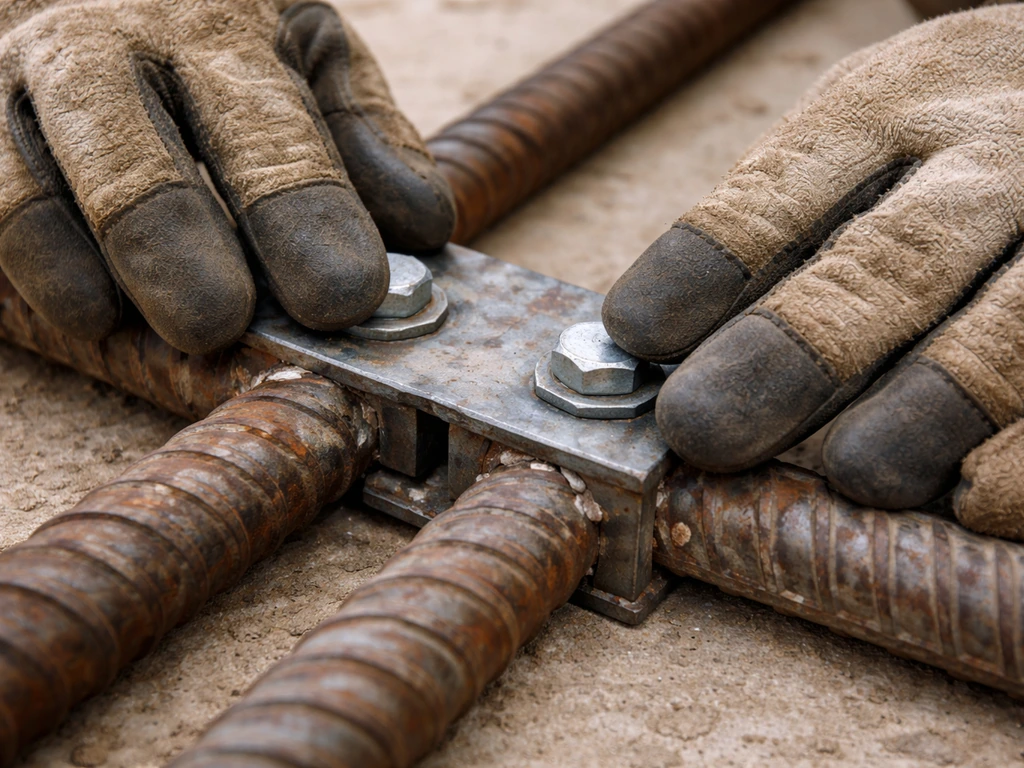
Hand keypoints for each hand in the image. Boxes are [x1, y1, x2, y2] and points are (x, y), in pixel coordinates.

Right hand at [0, 0, 453, 353]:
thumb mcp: (310, 59)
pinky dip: (32, 267)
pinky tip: (86, 310)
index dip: (305, 217)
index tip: (346, 295)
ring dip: (92, 269)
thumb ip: (366, 135)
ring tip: (150, 327)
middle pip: (137, 160)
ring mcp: (20, 90)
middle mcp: (108, 51)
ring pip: (29, 192)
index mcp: (219, 32)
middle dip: (181, 248)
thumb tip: (422, 224)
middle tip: (222, 323)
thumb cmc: (220, 42)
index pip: (266, 132)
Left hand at [603, 7, 1023, 538]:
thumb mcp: (857, 133)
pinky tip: (978, 497)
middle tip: (704, 426)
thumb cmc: (937, 139)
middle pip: (892, 260)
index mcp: (889, 108)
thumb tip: (655, 339)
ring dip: (932, 407)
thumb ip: (777, 220)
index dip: (705, 263)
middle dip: (797, 351)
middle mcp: (990, 157)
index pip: (783, 189)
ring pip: (1010, 324)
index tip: (635, 330)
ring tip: (860, 474)